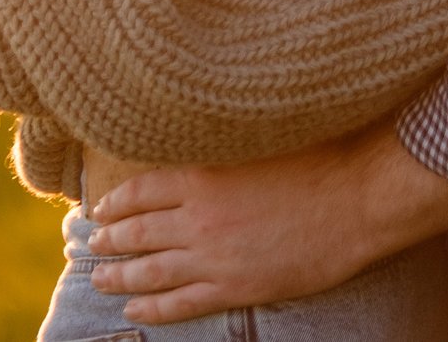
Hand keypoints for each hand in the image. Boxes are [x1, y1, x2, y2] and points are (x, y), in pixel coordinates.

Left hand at [86, 125, 447, 322]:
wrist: (359, 198)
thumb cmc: (323, 157)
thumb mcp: (265, 137)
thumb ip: (227, 145)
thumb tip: (203, 140)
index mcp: (205, 174)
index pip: (142, 190)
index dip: (116, 202)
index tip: (99, 209)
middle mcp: (200, 216)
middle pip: (138, 232)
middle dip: (109, 240)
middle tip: (89, 245)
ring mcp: (214, 256)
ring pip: (151, 271)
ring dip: (120, 277)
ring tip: (99, 279)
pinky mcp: (235, 286)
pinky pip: (181, 303)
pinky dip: (153, 309)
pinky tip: (136, 311)